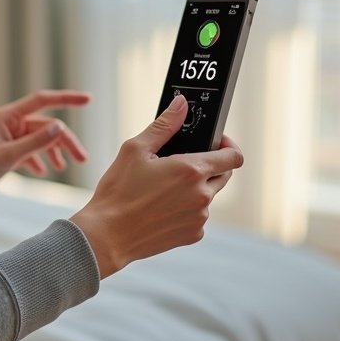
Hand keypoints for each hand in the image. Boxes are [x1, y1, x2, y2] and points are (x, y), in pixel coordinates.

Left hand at [0, 90, 89, 218]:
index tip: (87, 99)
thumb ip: (36, 142)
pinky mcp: (7, 153)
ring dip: (54, 152)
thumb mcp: (9, 157)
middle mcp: (8, 124)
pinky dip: (39, 160)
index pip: (41, 101)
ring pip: (40, 140)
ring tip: (64, 168)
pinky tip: (42, 172)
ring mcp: (8, 138)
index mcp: (5, 117)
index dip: (66, 99)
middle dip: (64, 141)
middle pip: (45, 126)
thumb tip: (60, 126)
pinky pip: (31, 151)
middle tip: (82, 159)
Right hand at [70, 94, 243, 277]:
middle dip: (210, 165)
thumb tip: (181, 104)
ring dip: (195, 188)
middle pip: (224, 174)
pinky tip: (161, 208)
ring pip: (208, 196)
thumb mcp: (135, 149)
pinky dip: (186, 209)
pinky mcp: (193, 235)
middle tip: (182, 163)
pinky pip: (198, 216)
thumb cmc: (118, 192)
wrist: (107, 236)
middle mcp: (202, 195)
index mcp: (192, 170)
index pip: (233, 156)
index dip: (227, 145)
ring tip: (162, 189)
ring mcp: (199, 217)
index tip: (215, 142)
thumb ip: (164, 124)